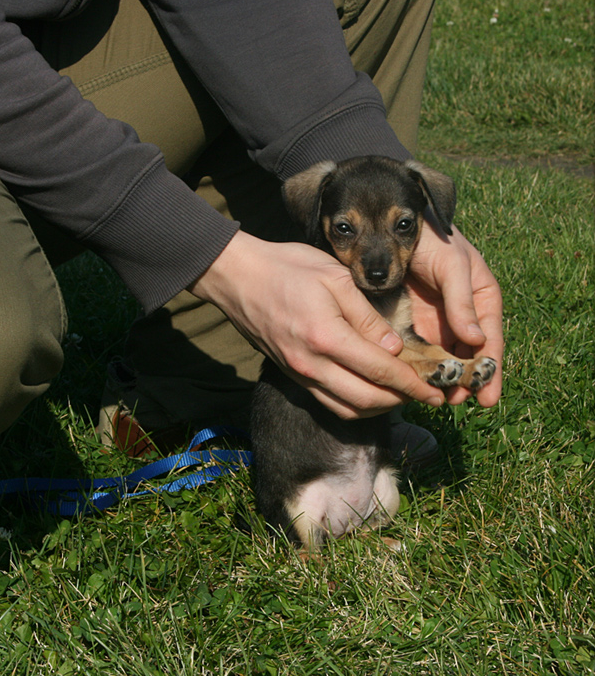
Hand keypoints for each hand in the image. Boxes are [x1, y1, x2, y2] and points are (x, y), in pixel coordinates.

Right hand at [188, 230, 446, 418]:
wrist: (237, 277)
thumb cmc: (287, 268)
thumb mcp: (335, 277)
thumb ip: (368, 316)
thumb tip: (395, 349)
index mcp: (326, 337)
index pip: (380, 371)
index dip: (414, 384)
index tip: (437, 389)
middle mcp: (311, 364)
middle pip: (367, 400)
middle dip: (403, 401)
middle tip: (429, 396)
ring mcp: (299, 373)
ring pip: (347, 408)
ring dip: (380, 407)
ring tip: (403, 395)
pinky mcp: (292, 374)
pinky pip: (329, 401)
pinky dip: (355, 404)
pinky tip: (370, 391)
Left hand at [406, 220, 503, 406]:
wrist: (395, 228)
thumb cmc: (435, 240)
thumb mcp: (453, 266)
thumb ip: (462, 301)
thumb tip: (476, 341)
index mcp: (482, 301)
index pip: (489, 341)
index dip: (489, 370)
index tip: (487, 397)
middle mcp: (460, 316)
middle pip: (465, 356)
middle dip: (464, 381)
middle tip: (457, 402)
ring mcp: (434, 321)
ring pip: (440, 358)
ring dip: (440, 378)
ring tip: (437, 399)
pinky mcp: (409, 323)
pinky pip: (415, 349)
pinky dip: (416, 366)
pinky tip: (412, 382)